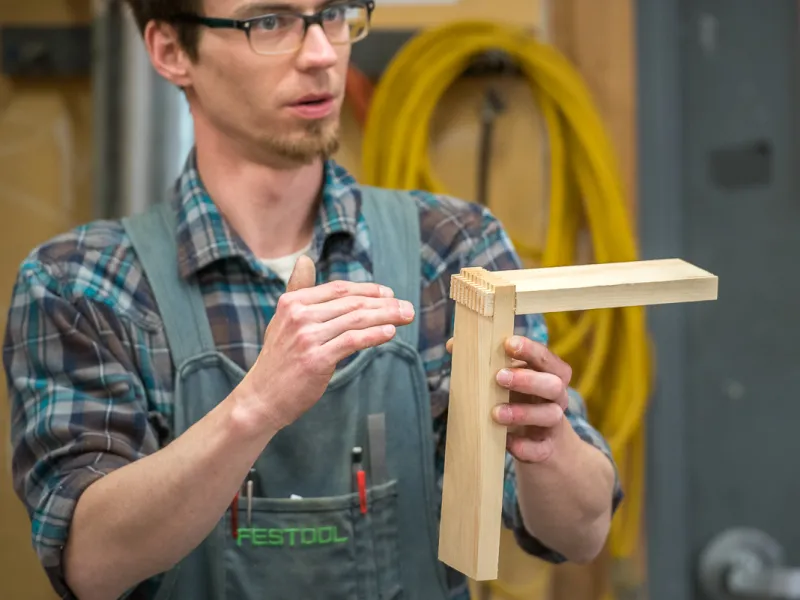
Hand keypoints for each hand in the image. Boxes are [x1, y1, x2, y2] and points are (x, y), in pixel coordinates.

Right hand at [240, 255, 414, 431]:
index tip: (389, 295)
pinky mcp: (316, 359)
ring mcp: (306, 337)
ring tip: (406, 317)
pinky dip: (375, 335)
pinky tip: (390, 333)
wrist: (261, 398)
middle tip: (407, 307)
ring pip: (356, 320)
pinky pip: (353, 341)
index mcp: (292, 302)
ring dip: (387, 317)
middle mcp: (298, 315)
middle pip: (351, 303)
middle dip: (385, 304)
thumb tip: (305, 260)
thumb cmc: (278, 359)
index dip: (368, 290)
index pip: (339, 289)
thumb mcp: (282, 319)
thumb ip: (298, 290)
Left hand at [446, 335, 571, 462]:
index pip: (546, 358)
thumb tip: (452, 345)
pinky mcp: (546, 449)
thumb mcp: (508, 380)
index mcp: (548, 374)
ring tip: (496, 413)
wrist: (542, 444)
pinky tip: (506, 442)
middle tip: (499, 377)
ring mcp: (553, 424)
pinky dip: (524, 446)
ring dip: (522, 413)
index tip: (509, 344)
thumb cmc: (519, 400)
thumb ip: (485, 362)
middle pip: (553, 385)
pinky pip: (540, 449)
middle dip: (527, 380)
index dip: (531, 350)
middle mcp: (556, 397)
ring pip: (550, 415)